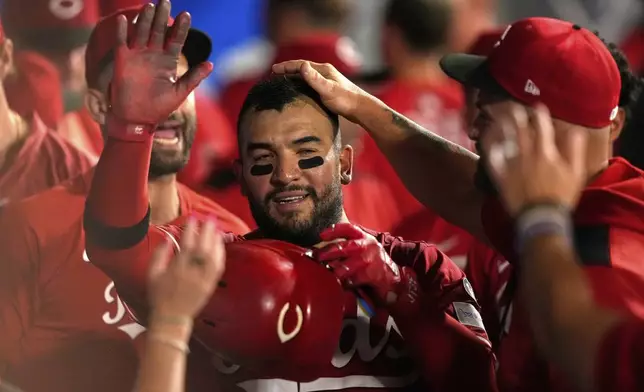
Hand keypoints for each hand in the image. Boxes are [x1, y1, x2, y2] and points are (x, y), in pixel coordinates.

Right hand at [109, 0, 212, 125]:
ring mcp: (137, 55)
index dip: (181, 28)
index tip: (186, 15)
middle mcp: (153, 54)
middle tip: (166, 2)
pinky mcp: (122, 60)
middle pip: (159, 31)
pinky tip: (125, 19)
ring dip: (145, 19)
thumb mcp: (180, 92)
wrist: (137, 119)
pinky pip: (122, 42)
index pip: (176, 40)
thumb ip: (194, 77)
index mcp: (168, 61)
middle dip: (163, 17)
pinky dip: (122, 31)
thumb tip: (211, 64)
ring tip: (150, 6)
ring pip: (141, 32)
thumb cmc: (159, 108)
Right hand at [148, 217, 224, 321]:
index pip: (186, 246)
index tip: (192, 218)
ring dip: (216, 241)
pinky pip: (218, 267)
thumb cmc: (159, 294)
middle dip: (206, 232)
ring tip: (216, 228)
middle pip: (203, 249)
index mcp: (176, 270)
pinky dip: (220, 254)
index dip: (190, 231)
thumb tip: (168, 237)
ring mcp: (204, 280)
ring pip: (213, 257)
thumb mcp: (152, 274)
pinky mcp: (211, 285)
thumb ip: (159, 254)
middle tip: (208, 218)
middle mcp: (192, 274)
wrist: (172, 317)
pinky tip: (219, 245)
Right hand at [271, 60, 368, 122]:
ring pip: (307, 77)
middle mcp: (325, 73)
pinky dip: (302, 86)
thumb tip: (302, 66)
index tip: (273, 70)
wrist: (361, 109)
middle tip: (274, 75)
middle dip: (288, 71)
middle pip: (302, 69)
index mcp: (323, 70)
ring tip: (283, 82)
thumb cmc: (345, 100)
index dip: (286, 66)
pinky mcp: (329, 90)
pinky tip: (299, 93)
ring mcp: (328, 81)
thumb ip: (315, 79)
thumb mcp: (328, 89)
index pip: (300, 65)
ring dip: (294, 78)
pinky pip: (311, 85)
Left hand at [314, 224, 419, 315]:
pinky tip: (340, 285)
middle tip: (318, 257)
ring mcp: (371, 260)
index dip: (334, 230)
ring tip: (327, 273)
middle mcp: (369, 246)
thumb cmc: (373, 265)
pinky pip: (354, 279)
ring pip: (348, 265)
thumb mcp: (363, 251)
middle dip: (330, 252)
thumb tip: (321, 253)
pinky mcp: (373, 275)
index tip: (321, 235)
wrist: (393, 279)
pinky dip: (345, 283)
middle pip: (346, 247)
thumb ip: (347, 249)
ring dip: (335, 270)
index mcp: (365, 238)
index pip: (349, 228)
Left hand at [481, 102, 587, 215]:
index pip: (542, 129)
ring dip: (501, 128)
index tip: (538, 106)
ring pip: (505, 142)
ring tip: (496, 118)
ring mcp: (512, 166)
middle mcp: (526, 156)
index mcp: (545, 153)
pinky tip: (485, 140)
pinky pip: (493, 159)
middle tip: (511, 106)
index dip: (540, 116)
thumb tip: (576, 132)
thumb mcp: (575, 173)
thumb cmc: (561, 196)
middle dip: (517, 117)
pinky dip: (489, 148)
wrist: (541, 217)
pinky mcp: (501, 177)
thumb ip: (574, 151)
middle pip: (520, 132)